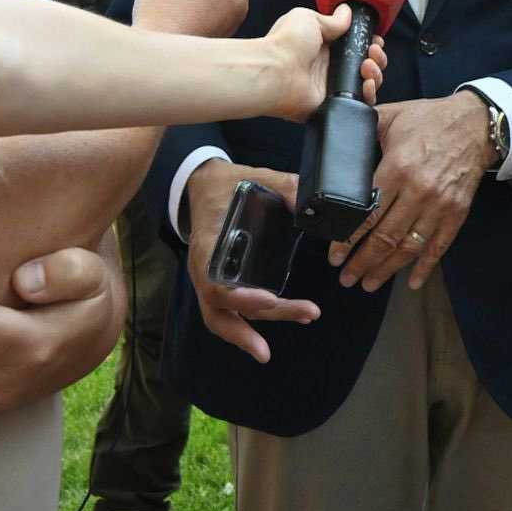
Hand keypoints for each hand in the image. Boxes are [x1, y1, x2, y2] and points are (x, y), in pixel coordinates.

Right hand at [183, 161, 319, 361]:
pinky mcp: (217, 282)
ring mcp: (207, 279)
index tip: (270, 299)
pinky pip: (226, 312)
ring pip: (221, 318)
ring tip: (288, 335)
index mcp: (207, 245)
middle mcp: (203, 268)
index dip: (241, 297)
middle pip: (221, 311)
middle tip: (304, 316)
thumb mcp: (253, 176)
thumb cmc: (226, 183)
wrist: (202, 183)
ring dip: (249, 334)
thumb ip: (283, 186)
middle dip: (254, 327)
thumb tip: (310, 200)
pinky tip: (280, 323)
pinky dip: (246, 325)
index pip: (215, 284)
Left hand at [262, 5, 386, 121]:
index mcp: (324, 47)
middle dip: (377, 58)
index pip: (355, 47)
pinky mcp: (333, 105)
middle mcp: (329, 68)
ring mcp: (332, 88)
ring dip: (375, 73)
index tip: (375, 40)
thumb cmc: (286, 43)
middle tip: (373, 52)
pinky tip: (367, 83)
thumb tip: (347, 12)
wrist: (275, 72)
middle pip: (365, 65)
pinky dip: (369, 94)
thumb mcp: (310, 19)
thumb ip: (332, 20)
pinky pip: (359, 104)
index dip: (369, 43)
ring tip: (367, 66)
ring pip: (366, 84)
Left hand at [326, 94, 489, 293]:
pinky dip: (426, 267)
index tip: (335, 255)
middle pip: (385, 237)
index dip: (348, 238)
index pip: (367, 213)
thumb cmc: (429, 119)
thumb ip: (363, 130)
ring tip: (369, 283)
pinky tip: (412, 282)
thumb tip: (335, 143)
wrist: (476, 123)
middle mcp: (418, 191)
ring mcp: (439, 205)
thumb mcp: (391, 116)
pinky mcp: (457, 212)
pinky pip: (439, 246)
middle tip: (346, 278)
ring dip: (387, 269)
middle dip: (362, 261)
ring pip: (409, 247)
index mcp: (397, 168)